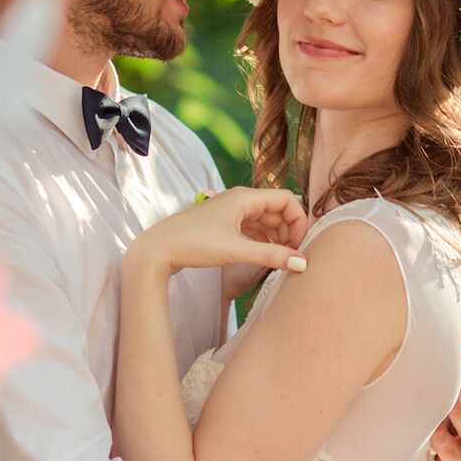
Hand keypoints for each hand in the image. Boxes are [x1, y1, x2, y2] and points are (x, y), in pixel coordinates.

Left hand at [127, 187, 307, 280]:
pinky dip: (262, 239)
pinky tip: (263, 255)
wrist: (159, 248)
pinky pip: (251, 227)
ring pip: (264, 220)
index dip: (298, 221)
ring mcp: (231, 211)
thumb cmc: (194, 244)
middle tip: (291, 256)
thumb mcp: (236, 250)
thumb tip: (302, 263)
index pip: (286, 200)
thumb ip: (271, 256)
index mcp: (245, 198)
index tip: (299, 244)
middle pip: (277, 210)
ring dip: (276, 237)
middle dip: (288, 231)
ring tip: (279, 258)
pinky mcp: (223, 223)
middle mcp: (240, 199)